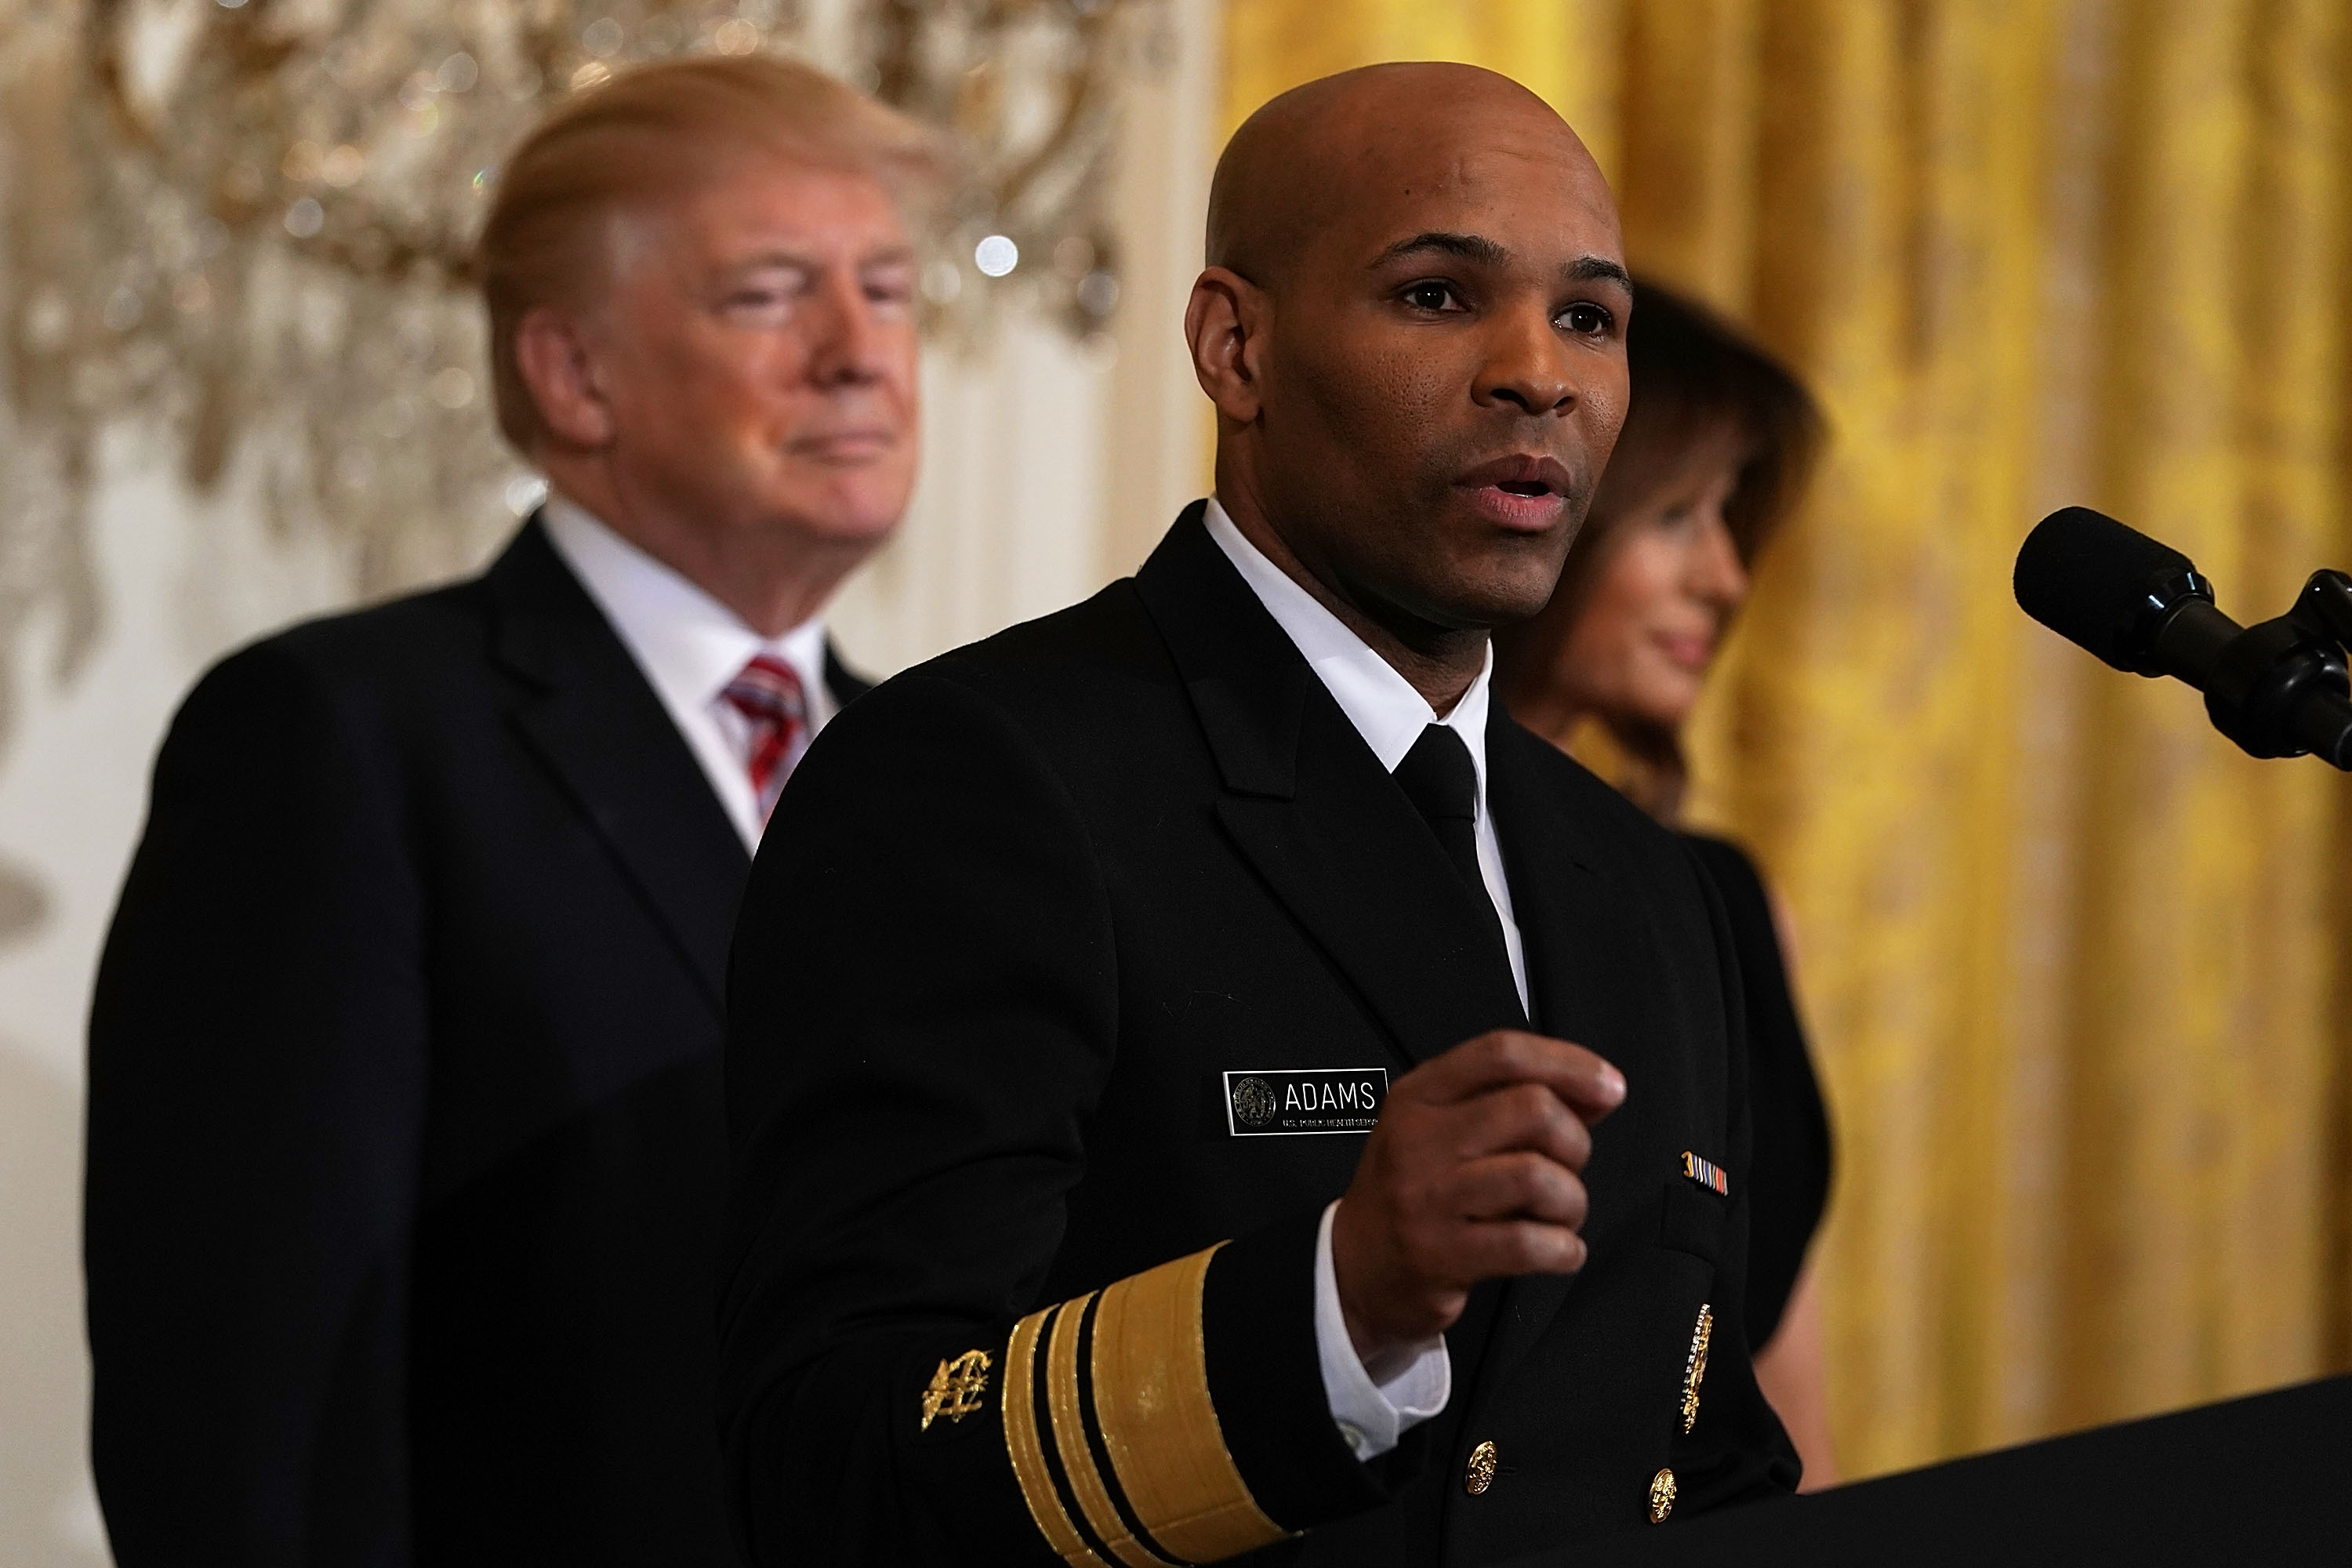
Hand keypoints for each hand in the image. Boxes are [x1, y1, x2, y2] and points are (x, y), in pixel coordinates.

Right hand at [1331, 1030, 1625, 1381]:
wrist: (1355, 1270)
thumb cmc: (1417, 1193)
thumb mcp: (1446, 1130)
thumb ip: (1516, 1102)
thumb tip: (1600, 1089)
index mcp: (1420, 1095)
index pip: (1502, 1053)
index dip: (1568, 1063)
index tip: (1608, 1086)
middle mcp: (1418, 1139)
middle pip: (1532, 1109)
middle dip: (1574, 1142)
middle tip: (1566, 1168)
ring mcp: (1426, 1197)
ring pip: (1537, 1176)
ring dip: (1571, 1200)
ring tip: (1560, 1215)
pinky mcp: (1440, 1254)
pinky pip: (1529, 1243)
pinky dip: (1563, 1249)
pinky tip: (1557, 1249)